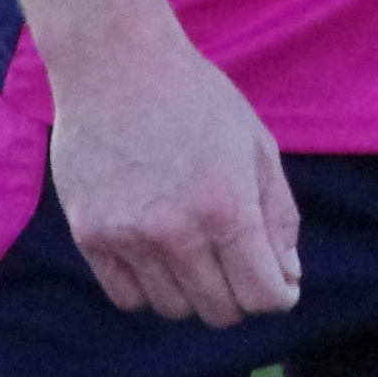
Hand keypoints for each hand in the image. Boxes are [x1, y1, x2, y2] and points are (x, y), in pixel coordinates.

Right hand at [48, 31, 302, 325]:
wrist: (117, 65)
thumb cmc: (198, 99)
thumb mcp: (258, 146)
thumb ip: (279, 215)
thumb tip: (287, 277)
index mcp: (227, 207)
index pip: (260, 296)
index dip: (278, 296)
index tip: (279, 284)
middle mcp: (176, 231)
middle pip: (219, 311)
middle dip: (240, 295)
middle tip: (240, 262)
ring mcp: (127, 237)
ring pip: (174, 309)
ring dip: (195, 292)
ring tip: (198, 249)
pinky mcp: (90, 236)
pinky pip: (128, 297)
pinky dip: (150, 288)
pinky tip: (160, 253)